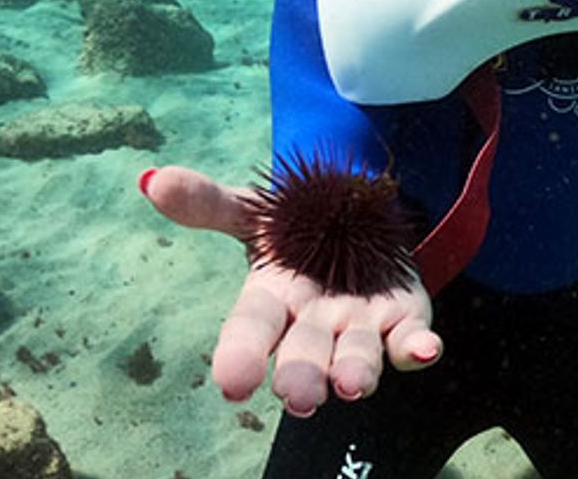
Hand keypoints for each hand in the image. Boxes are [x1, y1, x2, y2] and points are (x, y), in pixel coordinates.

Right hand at [141, 166, 441, 416]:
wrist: (357, 216)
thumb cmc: (295, 226)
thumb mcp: (252, 209)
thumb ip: (209, 202)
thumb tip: (152, 181)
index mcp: (271, 299)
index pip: (250, 330)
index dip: (241, 357)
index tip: (232, 384)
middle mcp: (314, 322)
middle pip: (306, 354)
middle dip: (302, 376)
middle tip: (300, 397)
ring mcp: (360, 325)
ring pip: (357, 355)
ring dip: (357, 371)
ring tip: (353, 386)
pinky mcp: (404, 318)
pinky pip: (410, 340)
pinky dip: (416, 350)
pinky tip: (425, 353)